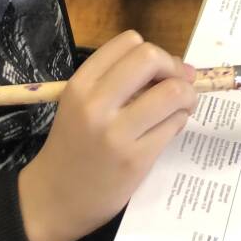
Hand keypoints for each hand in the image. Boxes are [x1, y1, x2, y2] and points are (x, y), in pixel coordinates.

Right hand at [17, 31, 195, 240]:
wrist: (54, 198)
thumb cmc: (73, 145)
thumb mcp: (83, 104)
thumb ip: (122, 81)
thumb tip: (179, 66)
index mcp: (81, 84)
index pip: (128, 42)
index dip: (153, 52)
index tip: (159, 71)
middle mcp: (96, 104)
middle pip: (151, 58)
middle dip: (173, 67)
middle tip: (177, 84)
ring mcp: (116, 133)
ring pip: (172, 92)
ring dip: (186, 95)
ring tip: (180, 106)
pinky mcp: (135, 160)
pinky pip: (174, 125)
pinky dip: (180, 120)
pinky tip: (169, 128)